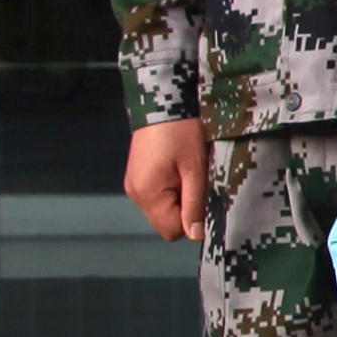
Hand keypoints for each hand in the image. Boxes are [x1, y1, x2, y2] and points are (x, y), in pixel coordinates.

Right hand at [123, 116, 211, 242]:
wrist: (162, 102)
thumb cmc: (181, 132)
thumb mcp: (194, 169)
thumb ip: (194, 204)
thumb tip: (195, 234)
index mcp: (148, 194)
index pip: (171, 231)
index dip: (191, 221)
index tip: (201, 198)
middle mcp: (136, 194)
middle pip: (165, 222)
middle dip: (184, 210)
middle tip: (194, 182)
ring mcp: (134, 185)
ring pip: (162, 210)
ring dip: (178, 199)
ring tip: (185, 173)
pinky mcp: (138, 177)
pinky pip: (157, 196)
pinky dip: (170, 190)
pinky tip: (177, 170)